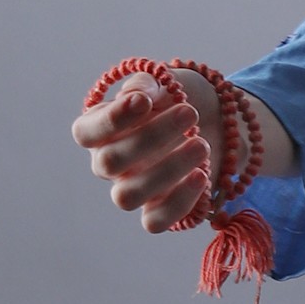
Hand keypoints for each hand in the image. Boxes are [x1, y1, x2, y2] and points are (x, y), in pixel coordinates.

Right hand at [72, 67, 221, 232]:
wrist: (218, 122)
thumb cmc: (179, 100)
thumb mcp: (164, 82)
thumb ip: (146, 85)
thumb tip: (134, 95)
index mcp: (102, 130)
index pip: (86, 132)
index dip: (111, 119)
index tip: (144, 100)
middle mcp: (110, 164)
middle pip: (110, 162)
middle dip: (152, 137)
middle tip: (191, 113)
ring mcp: (132, 189)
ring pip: (127, 197)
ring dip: (167, 170)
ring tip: (202, 145)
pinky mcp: (157, 211)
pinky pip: (155, 222)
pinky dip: (178, 201)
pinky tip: (202, 175)